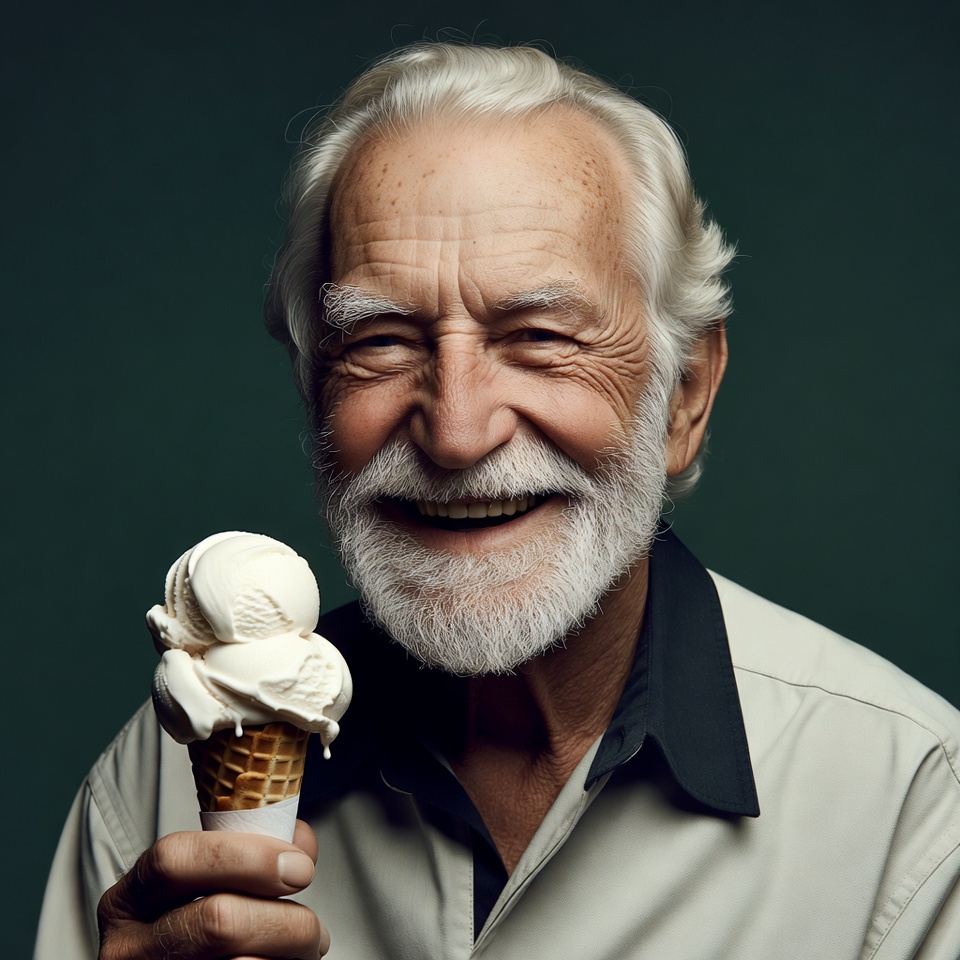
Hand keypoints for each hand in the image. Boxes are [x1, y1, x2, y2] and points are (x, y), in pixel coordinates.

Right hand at [97, 819, 327, 959]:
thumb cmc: (192, 929)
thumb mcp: (199, 886)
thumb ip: (248, 853)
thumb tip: (299, 844)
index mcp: (129, 899)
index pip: (175, 860)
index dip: (245, 857)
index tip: (298, 865)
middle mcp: (128, 947)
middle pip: (216, 919)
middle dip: (284, 919)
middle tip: (311, 925)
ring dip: (287, 951)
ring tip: (305, 947)